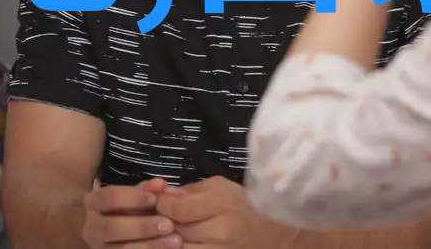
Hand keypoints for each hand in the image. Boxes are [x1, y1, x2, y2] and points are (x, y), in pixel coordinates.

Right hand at [81, 178, 181, 248]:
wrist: (110, 233)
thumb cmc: (128, 208)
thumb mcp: (134, 196)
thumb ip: (148, 190)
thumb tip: (161, 185)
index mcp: (95, 203)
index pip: (109, 198)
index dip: (133, 198)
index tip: (155, 199)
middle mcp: (92, 227)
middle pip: (113, 228)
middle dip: (142, 226)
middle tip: (169, 225)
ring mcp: (99, 247)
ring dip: (150, 245)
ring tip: (176, 241)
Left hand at [156, 176, 294, 248]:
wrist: (276, 235)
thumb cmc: (246, 205)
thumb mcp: (221, 187)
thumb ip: (191, 191)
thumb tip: (164, 196)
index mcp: (220, 206)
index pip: (176, 209)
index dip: (161, 204)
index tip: (158, 201)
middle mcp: (218, 234)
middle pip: (173, 231)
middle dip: (160, 224)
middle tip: (154, 217)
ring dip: (167, 242)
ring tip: (165, 232)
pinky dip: (180, 248)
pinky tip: (179, 242)